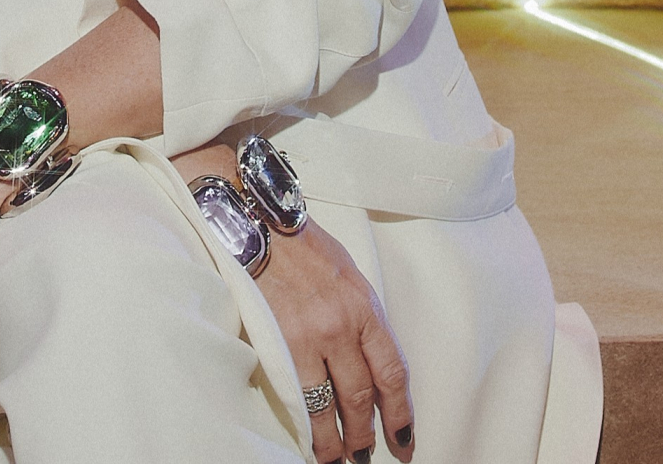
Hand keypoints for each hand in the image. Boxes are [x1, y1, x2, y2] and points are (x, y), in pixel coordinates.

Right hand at [257, 216, 414, 463]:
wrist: (258, 222)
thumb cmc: (301, 246)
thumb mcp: (347, 276)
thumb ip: (360, 317)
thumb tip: (367, 361)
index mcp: (366, 307)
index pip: (392, 372)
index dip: (401, 414)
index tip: (404, 440)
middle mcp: (342, 325)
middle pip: (362, 395)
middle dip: (366, 433)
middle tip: (364, 456)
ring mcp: (309, 336)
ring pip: (329, 403)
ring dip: (334, 439)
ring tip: (336, 460)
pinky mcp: (278, 342)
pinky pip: (297, 395)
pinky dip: (304, 421)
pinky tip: (306, 437)